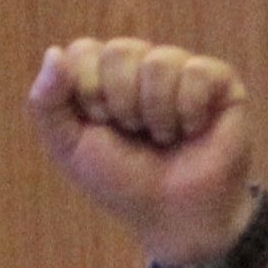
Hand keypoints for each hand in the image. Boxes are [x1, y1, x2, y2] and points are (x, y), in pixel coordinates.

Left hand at [31, 37, 256, 267]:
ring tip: (164, 137)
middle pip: (120, 51)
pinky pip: (196, 73)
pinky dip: (188, 112)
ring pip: (158, 62)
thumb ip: (46, 103)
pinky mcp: (221, 82)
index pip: (84, 51)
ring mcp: (182, 70)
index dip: (88, 93)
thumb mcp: (69, 148)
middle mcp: (143, 64)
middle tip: (135, 134)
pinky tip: (192, 131)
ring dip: (155, 114)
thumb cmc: (123, 182)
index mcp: (104, 74)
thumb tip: (54, 52)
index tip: (100, 126)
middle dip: (121, 104)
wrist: (173, 217)